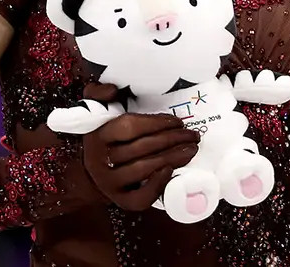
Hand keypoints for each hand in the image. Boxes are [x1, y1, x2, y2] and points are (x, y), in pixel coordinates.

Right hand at [80, 83, 199, 210]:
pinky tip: (172, 170)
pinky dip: (158, 186)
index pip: (129, 127)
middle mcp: (100, 161)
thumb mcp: (96, 108)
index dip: (156, 123)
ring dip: (172, 158)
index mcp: (97, 135)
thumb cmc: (105, 134)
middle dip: (172, 140)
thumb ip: (100, 93)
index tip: (178, 121)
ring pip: (144, 170)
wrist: (96, 168)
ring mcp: (109, 183)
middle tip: (193, 135)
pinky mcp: (120, 200)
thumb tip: (113, 89)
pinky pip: (141, 198)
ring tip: (192, 149)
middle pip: (141, 149)